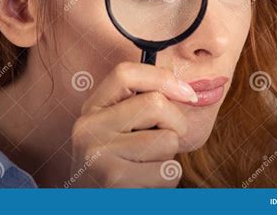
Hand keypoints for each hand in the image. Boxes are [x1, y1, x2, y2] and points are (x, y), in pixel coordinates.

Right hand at [69, 62, 196, 187]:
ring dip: (168, 156)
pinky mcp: (116, 180)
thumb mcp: (116, 129)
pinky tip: (145, 183)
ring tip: (147, 165)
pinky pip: (168, 171)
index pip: (125, 73)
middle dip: (176, 123)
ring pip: (167, 140)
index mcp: (92, 108)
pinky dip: (167, 180)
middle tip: (166, 139)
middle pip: (155, 104)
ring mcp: (99, 154)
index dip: (163, 78)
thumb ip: (139, 105)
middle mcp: (89, 127)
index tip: (187, 94)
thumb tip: (187, 90)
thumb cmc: (116, 163)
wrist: (89, 204)